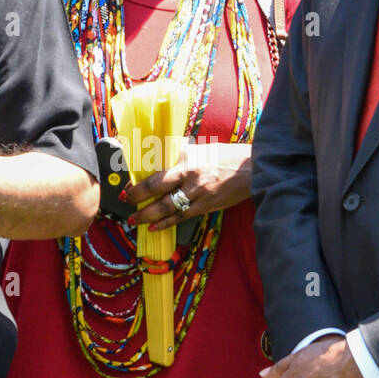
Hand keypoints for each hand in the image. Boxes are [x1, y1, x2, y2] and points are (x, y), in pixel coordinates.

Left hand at [124, 142, 251, 228]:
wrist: (253, 169)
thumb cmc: (226, 157)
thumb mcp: (200, 150)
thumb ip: (180, 157)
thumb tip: (157, 163)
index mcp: (186, 156)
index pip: (156, 167)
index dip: (140, 179)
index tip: (127, 185)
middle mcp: (190, 173)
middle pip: (156, 187)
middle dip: (137, 196)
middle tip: (125, 201)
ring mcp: (198, 191)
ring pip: (166, 206)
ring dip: (147, 215)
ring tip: (134, 219)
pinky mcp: (206, 205)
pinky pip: (181, 216)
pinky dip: (166, 223)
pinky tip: (154, 227)